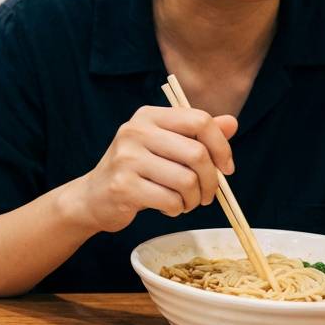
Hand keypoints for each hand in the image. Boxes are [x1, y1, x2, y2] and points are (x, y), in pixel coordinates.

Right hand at [71, 106, 237, 234]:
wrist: (93, 197)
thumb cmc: (135, 170)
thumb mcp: (164, 146)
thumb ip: (196, 134)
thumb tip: (232, 123)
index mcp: (148, 115)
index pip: (199, 120)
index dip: (221, 146)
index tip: (226, 167)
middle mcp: (135, 131)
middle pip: (197, 154)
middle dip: (211, 181)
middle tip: (207, 194)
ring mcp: (126, 158)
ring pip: (187, 180)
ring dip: (194, 199)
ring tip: (185, 202)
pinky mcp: (123, 186)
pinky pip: (170, 200)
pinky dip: (176, 209)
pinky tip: (168, 207)